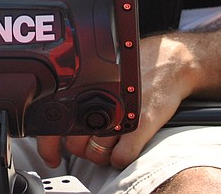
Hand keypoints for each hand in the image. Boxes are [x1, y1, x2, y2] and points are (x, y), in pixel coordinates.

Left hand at [36, 34, 194, 168]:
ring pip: (97, 154)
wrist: (170, 62)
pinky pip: (121, 157)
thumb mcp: (101, 72)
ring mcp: (120, 114)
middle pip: (76, 144)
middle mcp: (100, 101)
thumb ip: (80, 91)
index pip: (57, 123)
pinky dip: (121, 158)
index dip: (49, 145)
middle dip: (82, 148)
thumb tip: (59, 114)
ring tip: (111, 142)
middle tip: (93, 140)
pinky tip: (125, 147)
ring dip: (102, 154)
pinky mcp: (142, 124)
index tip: (51, 156)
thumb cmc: (135, 67)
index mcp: (86, 88)